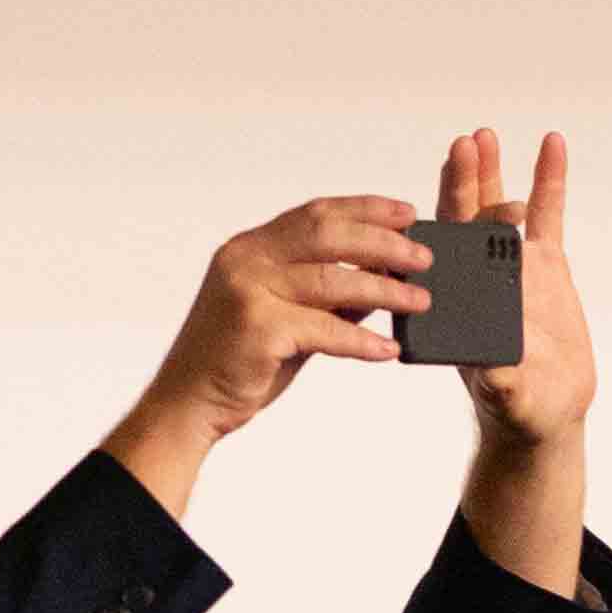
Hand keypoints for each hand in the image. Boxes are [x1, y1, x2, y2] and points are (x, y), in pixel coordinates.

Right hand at [100, 194, 428, 509]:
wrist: (187, 403)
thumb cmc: (237, 360)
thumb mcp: (282, 316)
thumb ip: (323, 296)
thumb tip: (379, 279)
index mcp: (250, 248)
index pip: (316, 214)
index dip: (365, 209)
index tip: (406, 214)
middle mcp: (246, 260)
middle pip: (328, 236)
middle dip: (383, 243)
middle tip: (424, 258)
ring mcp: (249, 292)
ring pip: (332, 281)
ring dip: (384, 291)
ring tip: (420, 301)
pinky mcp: (258, 329)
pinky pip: (325, 330)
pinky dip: (361, 341)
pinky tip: (389, 350)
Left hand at [435, 128, 591, 449]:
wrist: (547, 407)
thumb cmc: (519, 407)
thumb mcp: (510, 398)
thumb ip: (504, 383)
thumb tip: (498, 372)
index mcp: (458, 301)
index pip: (441, 251)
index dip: (438, 218)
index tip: (436, 191)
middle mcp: (477, 275)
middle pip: (464, 217)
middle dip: (462, 180)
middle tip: (464, 143)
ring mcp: (510, 264)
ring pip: (497, 207)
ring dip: (491, 171)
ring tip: (485, 135)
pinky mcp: (545, 262)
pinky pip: (547, 213)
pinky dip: (548, 179)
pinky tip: (551, 143)